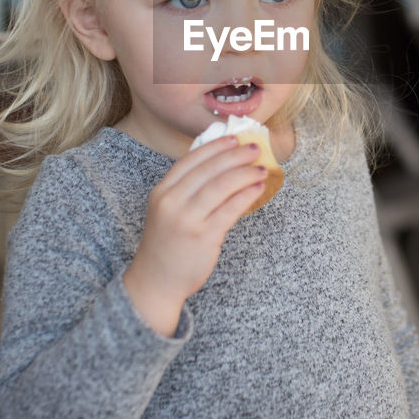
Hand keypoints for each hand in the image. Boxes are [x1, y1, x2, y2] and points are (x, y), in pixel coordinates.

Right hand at [122, 136, 265, 335]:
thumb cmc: (167, 242)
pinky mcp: (204, 237)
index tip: (234, 138)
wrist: (156, 280)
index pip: (191, 160)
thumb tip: (223, 163)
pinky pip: (231, 209)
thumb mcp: (167, 209)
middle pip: (209, 169)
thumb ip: (187, 188)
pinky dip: (247, 195)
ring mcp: (188, 219)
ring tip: (262, 169)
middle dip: (235, 155)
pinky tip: (258, 188)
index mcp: (162, 191)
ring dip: (245, 173)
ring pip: (222, 186)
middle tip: (255, 148)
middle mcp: (172, 202)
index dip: (215, 146)